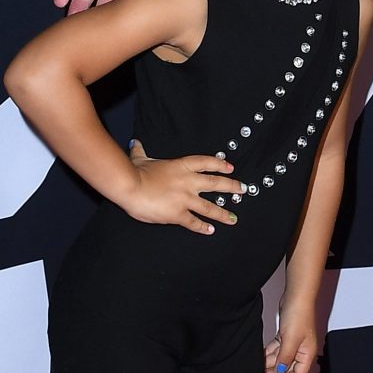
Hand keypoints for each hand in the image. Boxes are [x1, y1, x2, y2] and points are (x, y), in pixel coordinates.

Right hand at [120, 139, 240, 233]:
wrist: (130, 187)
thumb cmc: (135, 173)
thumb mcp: (140, 158)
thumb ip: (140, 151)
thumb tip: (135, 143)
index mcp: (181, 166)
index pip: (205, 162)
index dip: (219, 164)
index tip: (229, 168)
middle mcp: (188, 182)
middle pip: (216, 183)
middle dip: (231, 186)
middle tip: (242, 189)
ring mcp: (185, 199)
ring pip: (210, 207)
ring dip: (223, 213)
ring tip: (233, 218)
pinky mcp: (178, 214)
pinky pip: (195, 222)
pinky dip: (203, 227)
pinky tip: (210, 230)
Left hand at [268, 302, 321, 372]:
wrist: (296, 297)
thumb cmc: (300, 315)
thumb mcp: (290, 340)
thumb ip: (285, 358)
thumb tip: (280, 371)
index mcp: (308, 353)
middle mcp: (302, 349)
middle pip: (288, 367)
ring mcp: (294, 342)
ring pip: (281, 358)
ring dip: (271, 363)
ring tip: (260, 367)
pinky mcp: (286, 335)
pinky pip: (277, 348)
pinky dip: (270, 353)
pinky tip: (262, 356)